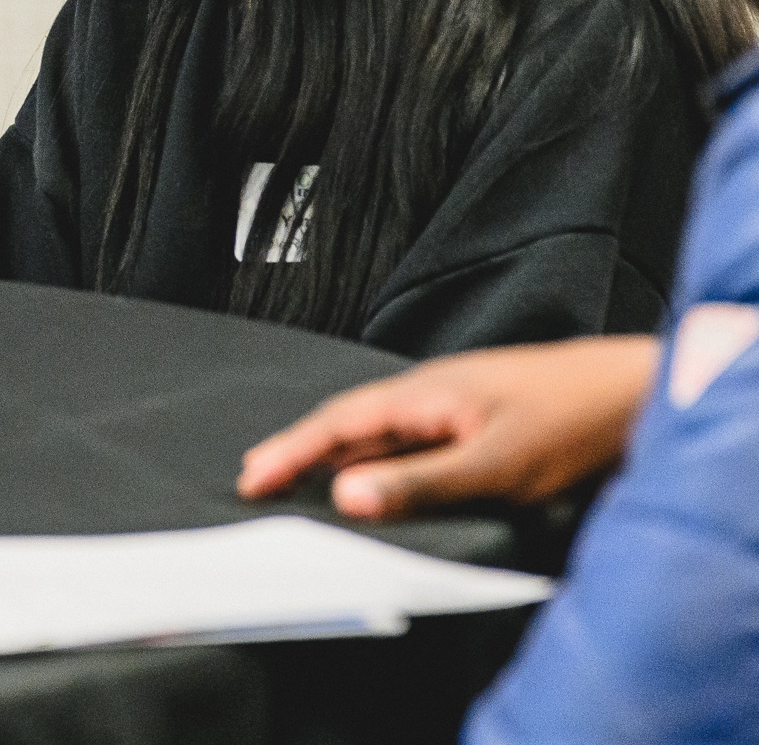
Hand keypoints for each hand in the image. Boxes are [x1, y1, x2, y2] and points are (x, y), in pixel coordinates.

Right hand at [237, 336, 660, 519]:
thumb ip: (418, 482)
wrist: (635, 391)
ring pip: (381, 432)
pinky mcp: (479, 419)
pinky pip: (412, 439)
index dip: (290, 450)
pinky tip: (383, 477)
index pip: (337, 423)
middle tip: (260, 482)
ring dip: (340, 457)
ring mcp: (455, 404)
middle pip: (350, 425)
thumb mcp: (494, 463)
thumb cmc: (572, 418)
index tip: (251, 477)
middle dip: (302, 452)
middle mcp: (430, 393)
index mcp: (422, 394)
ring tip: (305, 484)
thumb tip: (346, 495)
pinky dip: (381, 459)